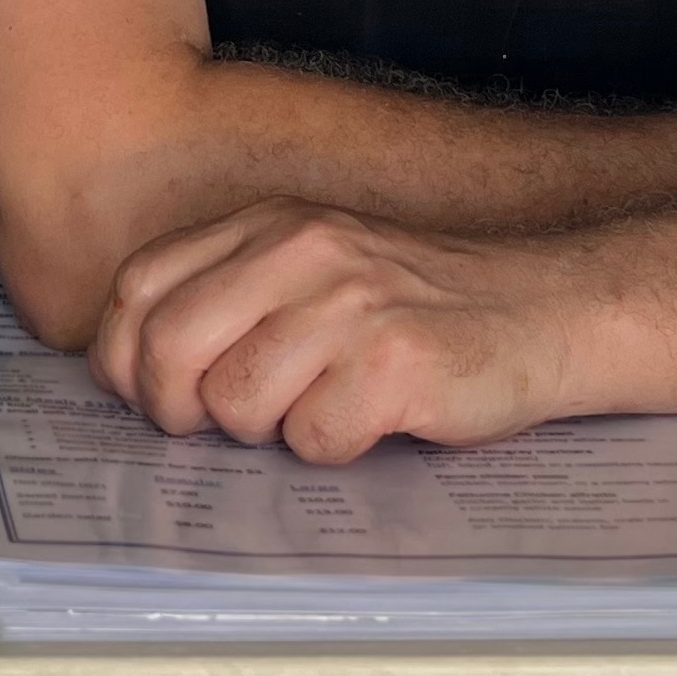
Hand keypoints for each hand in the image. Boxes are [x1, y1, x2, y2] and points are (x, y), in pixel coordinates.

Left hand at [85, 201, 588, 460]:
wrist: (550, 309)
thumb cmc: (420, 310)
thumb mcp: (315, 271)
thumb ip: (232, 299)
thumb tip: (138, 375)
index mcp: (268, 226)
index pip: (138, 288)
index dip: (126, 359)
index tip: (154, 398)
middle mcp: (300, 252)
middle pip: (169, 350)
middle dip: (179, 410)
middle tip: (224, 429)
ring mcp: (348, 306)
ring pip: (235, 404)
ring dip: (268, 432)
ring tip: (322, 410)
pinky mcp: (395, 364)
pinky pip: (313, 440)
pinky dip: (335, 449)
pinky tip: (375, 422)